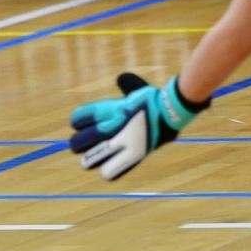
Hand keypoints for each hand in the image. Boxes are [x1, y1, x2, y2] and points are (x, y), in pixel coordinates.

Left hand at [68, 72, 207, 179]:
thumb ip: (126, 84)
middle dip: (77, 143)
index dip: (77, 120)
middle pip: (82, 140)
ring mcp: (124, 143)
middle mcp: (114, 126)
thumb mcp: (138, 88)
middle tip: (77, 144)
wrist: (173, 111)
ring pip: (93, 157)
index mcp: (112, 110)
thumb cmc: (156, 99)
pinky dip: (108, 171)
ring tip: (87, 161)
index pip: (82, 116)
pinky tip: (106, 169)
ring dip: (89, 160)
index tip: (76, 123)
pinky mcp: (134, 156)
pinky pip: (112, 170)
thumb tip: (121, 78)